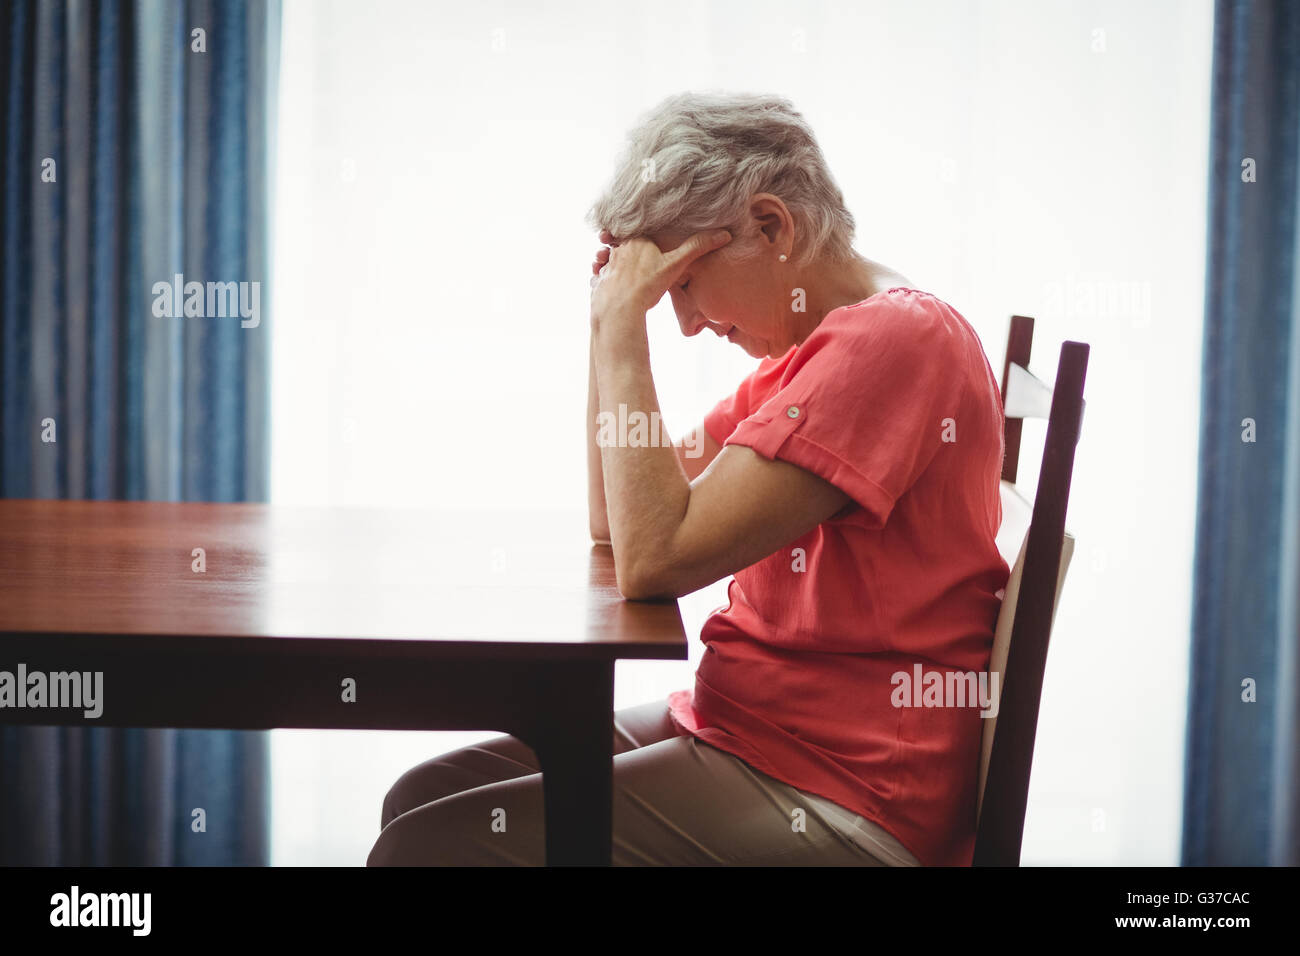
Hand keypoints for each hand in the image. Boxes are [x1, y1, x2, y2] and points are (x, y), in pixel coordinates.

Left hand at [589, 228, 730, 326]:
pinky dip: (606, 280)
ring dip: (619, 266)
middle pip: (627, 246)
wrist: (620, 310)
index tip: (654, 252)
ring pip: (611, 260)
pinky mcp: (597, 280)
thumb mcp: (676, 265)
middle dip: (633, 254)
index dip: (649, 242)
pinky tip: (616, 288)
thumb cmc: (647, 286)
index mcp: (637, 239)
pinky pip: (600, 276)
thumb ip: (697, 247)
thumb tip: (725, 234)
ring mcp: (606, 264)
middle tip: (644, 268)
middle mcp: (619, 248)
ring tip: (629, 277)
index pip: (644, 233)